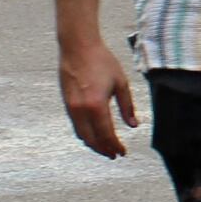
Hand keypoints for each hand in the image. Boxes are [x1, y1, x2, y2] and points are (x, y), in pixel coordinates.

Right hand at [58, 36, 138, 157]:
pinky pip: (76, 126)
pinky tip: (93, 134)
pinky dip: (85, 134)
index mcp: (97, 105)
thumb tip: (134, 125)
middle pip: (92, 139)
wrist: (78, 47)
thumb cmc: (102, 61)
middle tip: (114, 154)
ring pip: (81, 135)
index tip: (122, 152)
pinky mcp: (66, 104)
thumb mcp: (120, 82)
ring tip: (105, 148)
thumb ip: (127, 106)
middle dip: (103, 149)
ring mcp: (71, 108)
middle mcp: (81, 110)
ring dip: (93, 144)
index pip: (106, 134)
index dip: (115, 146)